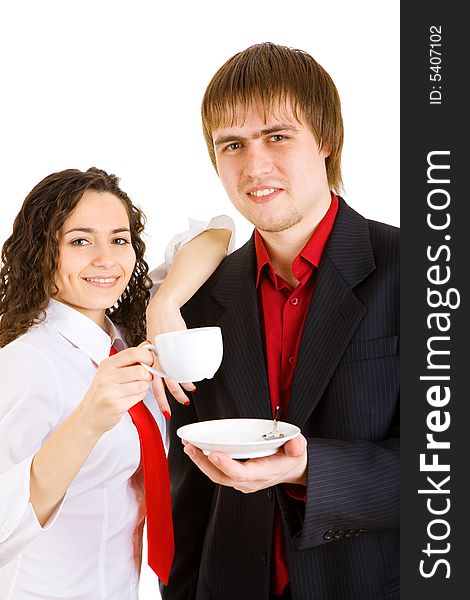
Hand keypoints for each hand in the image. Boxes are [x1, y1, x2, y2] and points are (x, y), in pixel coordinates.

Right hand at [77, 347, 153, 435]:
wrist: (89, 416)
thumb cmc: (102, 392)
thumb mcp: (110, 371)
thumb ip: (128, 359)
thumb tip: (147, 345)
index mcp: (107, 364)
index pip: (133, 353)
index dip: (147, 356)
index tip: (149, 361)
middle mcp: (106, 376)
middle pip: (140, 370)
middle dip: (148, 374)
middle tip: (145, 377)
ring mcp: (110, 392)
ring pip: (142, 384)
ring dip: (144, 386)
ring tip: (135, 388)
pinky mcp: (116, 405)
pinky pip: (139, 397)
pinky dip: (140, 396)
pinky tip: (130, 396)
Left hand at [146, 296, 194, 415]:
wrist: (162, 310)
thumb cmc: (161, 325)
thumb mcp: (157, 343)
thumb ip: (160, 354)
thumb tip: (171, 364)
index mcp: (149, 361)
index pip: (149, 383)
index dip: (154, 397)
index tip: (160, 408)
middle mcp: (154, 361)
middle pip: (157, 387)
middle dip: (165, 402)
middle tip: (169, 414)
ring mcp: (163, 357)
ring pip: (169, 380)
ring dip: (179, 392)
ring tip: (186, 398)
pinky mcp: (171, 351)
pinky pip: (178, 369)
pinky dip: (185, 379)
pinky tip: (191, 384)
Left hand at [183, 435, 307, 492]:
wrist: (292, 468)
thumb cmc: (292, 456)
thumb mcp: (300, 448)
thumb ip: (296, 446)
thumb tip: (294, 444)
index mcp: (264, 473)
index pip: (241, 473)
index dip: (226, 465)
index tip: (214, 453)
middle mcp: (249, 480)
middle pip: (222, 476)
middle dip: (204, 463)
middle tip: (191, 448)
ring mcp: (241, 480)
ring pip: (216, 475)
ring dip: (200, 462)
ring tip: (188, 447)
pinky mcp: (236, 477)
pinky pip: (217, 472)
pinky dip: (205, 462)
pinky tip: (196, 450)